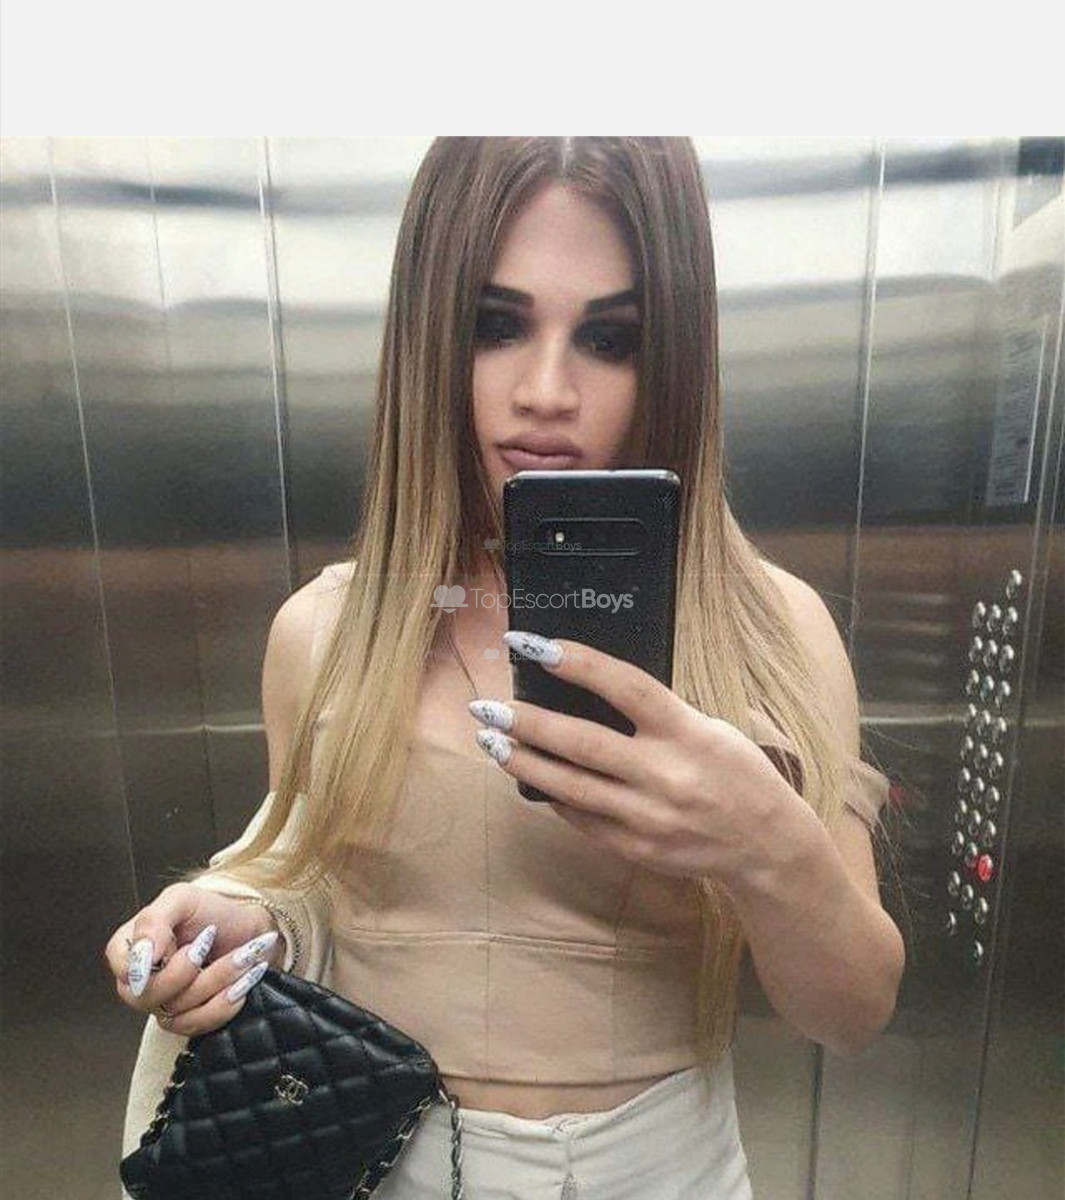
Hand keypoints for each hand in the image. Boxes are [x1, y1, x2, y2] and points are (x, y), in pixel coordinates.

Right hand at [103, 883, 284, 1035]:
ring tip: (242, 957)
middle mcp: (139, 981)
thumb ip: (153, 921)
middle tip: (211, 942)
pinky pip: (197, 1025)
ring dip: (217, 981)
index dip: (151, 966)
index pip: (124, 970)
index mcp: (127, 949)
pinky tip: (242, 981)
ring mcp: (161, 1003)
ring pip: (177, 1011)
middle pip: (148, 996)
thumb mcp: (181, 899)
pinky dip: (225, 1003)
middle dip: (190, 970)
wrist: (245, 928)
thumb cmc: (209, 911)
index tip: (187, 947)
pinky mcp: (186, 1019)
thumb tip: (141, 956)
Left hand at [470, 631, 798, 881]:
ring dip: (524, 762)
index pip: (626, 687)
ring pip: (571, 787)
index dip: (578, 664)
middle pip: (583, 743)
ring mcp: (649, 816)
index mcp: (687, 732)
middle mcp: (666, 775)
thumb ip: (654, 714)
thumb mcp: (707, 728)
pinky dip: (552, 796)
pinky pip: (581, 819)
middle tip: (486, 707)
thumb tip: (587, 691)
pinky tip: (529, 776)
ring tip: (491, 741)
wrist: (767, 845)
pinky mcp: (636, 848)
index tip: (534, 645)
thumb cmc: (736, 773)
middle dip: (528, 723)